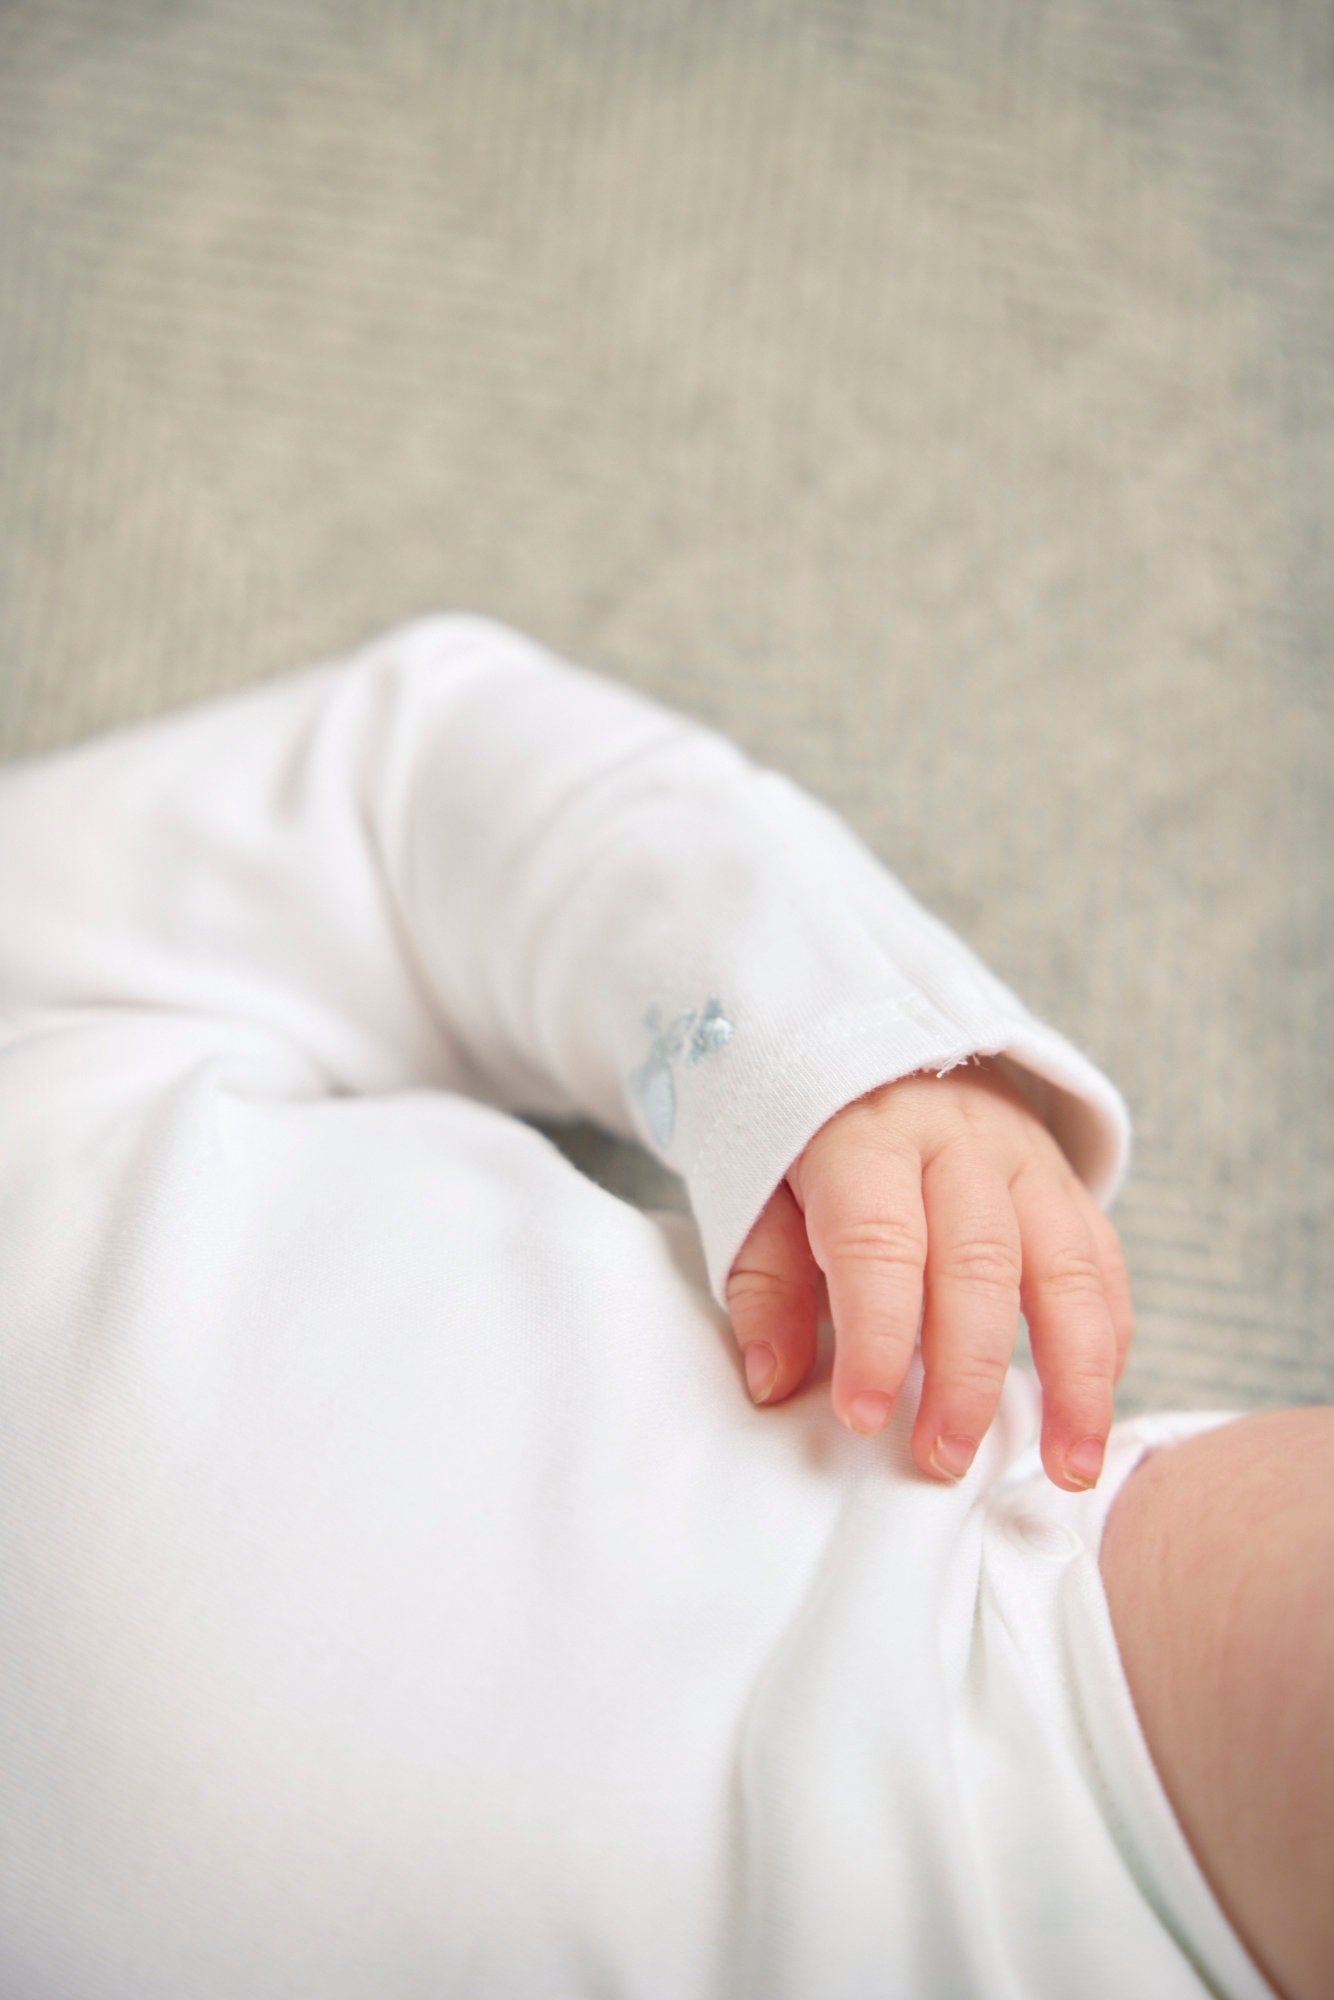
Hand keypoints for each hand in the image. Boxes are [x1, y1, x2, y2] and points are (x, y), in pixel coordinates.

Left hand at [724, 1059, 1133, 1489]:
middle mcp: (957, 1143)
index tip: (865, 1417)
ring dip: (1075, 1375)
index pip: (878, 1243)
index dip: (876, 1337)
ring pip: (1065, 1267)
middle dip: (967, 1374)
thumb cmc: (807, 1135)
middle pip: (978, 1263)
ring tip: (1069, 1465)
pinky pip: (1101, 1261)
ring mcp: (1025, 1159)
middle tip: (944, 1458)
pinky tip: (1094, 1405)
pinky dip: (1107, 1338)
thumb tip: (774, 1379)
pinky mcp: (1066, 1181)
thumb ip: (764, 1282)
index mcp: (867, 1138)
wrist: (882, 1041)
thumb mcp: (757, 1187)